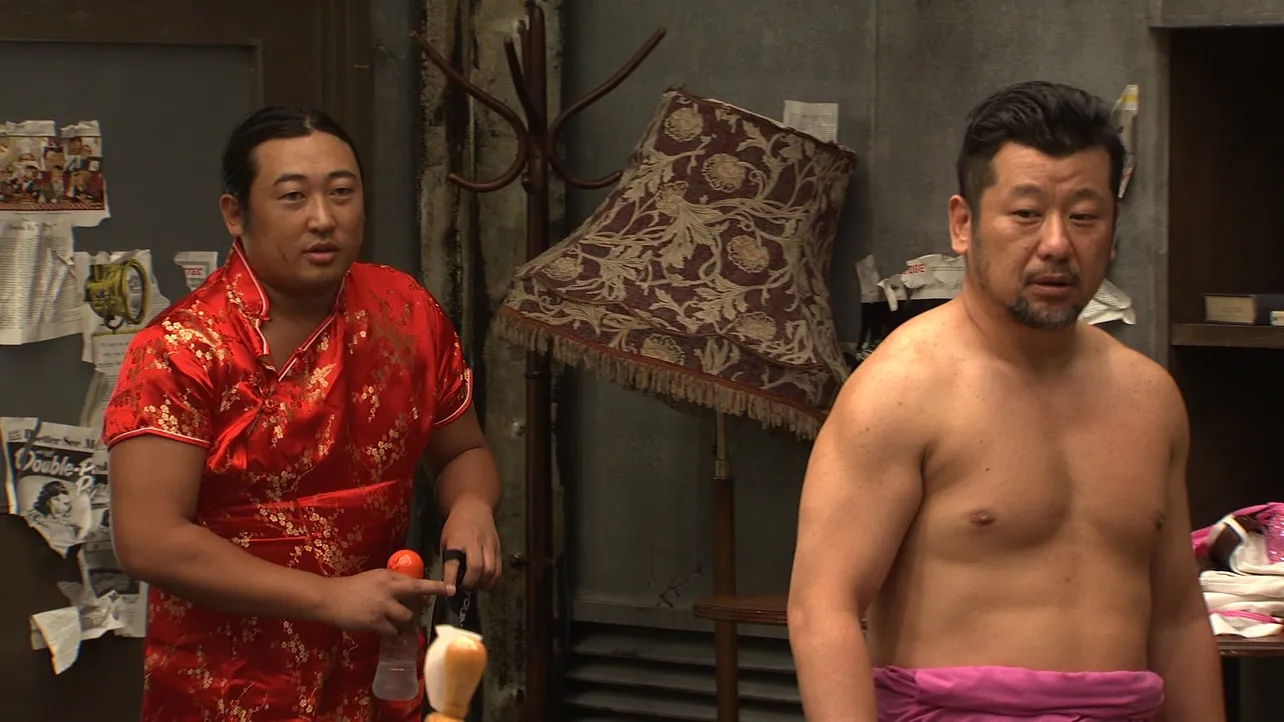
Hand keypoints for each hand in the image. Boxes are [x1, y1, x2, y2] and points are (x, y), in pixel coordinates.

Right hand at [318, 568, 453, 635]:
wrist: (329, 598)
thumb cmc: (351, 588)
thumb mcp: (373, 578)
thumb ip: (390, 583)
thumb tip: (409, 590)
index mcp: (387, 577)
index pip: (414, 581)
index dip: (432, 586)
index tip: (449, 588)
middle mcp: (388, 589)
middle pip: (417, 590)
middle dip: (435, 591)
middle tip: (449, 593)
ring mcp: (383, 606)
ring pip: (407, 616)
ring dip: (405, 622)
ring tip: (397, 623)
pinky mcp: (375, 622)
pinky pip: (393, 631)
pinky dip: (392, 634)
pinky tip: (388, 633)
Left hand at [440, 494, 501, 591]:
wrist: (474, 507)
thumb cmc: (456, 525)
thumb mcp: (445, 539)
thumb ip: (448, 558)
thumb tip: (449, 580)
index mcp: (457, 540)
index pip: (453, 562)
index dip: (451, 579)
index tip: (450, 591)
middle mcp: (475, 542)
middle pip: (477, 568)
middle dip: (470, 583)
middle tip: (463, 588)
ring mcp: (489, 545)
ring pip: (490, 570)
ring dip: (482, 583)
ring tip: (474, 586)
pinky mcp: (498, 548)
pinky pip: (498, 569)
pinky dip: (492, 580)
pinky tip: (484, 582)